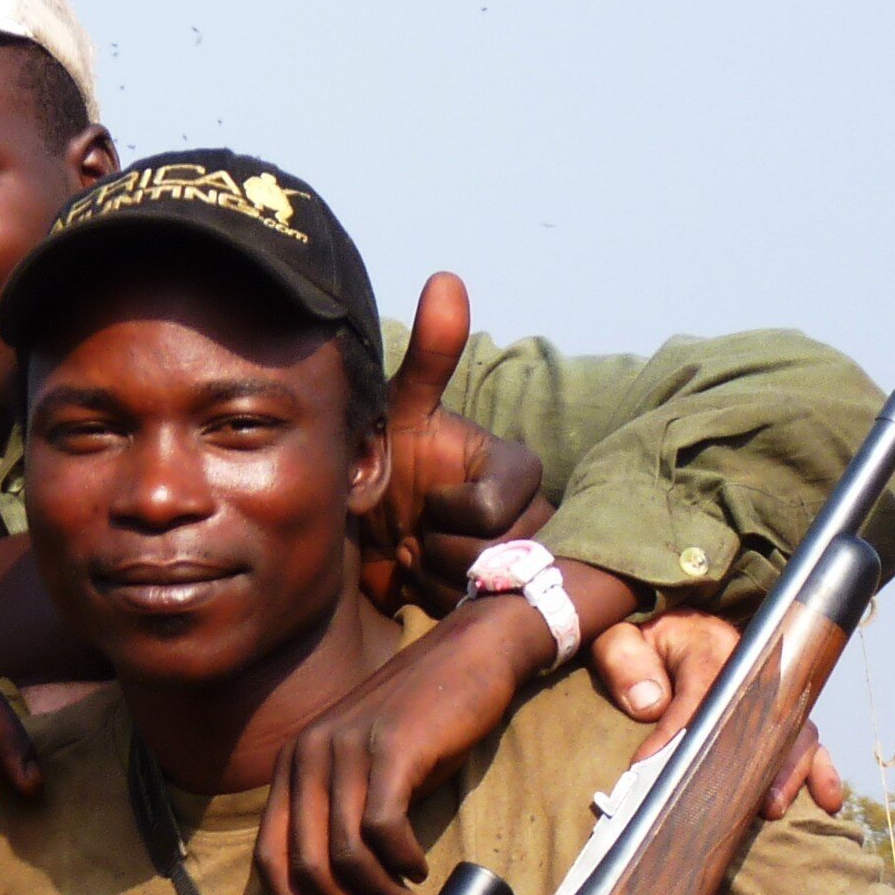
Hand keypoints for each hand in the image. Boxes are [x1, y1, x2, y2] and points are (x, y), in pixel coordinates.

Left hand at [255, 595, 541, 894]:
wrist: (467, 656)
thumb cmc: (420, 720)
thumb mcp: (364, 766)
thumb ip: (342, 814)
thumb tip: (347, 891)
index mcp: (293, 766)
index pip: (269, 854)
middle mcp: (308, 757)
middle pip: (307, 865)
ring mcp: (346, 752)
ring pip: (346, 855)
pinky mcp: (390, 752)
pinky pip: (383, 829)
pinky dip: (402, 862)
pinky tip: (419, 869)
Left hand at [359, 274, 549, 612]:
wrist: (363, 530)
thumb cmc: (386, 462)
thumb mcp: (399, 411)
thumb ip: (428, 355)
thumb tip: (447, 279)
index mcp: (516, 470)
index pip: (493, 509)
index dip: (450, 512)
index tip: (424, 499)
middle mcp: (531, 515)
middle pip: (491, 556)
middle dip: (437, 549)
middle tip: (412, 530)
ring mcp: (516, 562)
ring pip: (480, 589)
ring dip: (433, 576)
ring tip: (414, 551)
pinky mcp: (496, 600)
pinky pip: (470, 615)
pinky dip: (434, 601)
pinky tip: (419, 580)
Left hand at [584, 613, 846, 818]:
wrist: (666, 636)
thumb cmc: (642, 644)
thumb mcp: (619, 641)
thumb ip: (626, 661)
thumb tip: (650, 702)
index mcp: (709, 644)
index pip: (702, 686)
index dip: (679, 726)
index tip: (651, 765)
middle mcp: (751, 668)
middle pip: (768, 711)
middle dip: (759, 756)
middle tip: (742, 797)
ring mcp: (770, 693)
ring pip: (795, 729)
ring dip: (791, 769)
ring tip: (773, 808)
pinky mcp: (777, 715)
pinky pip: (805, 740)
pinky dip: (819, 770)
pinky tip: (827, 801)